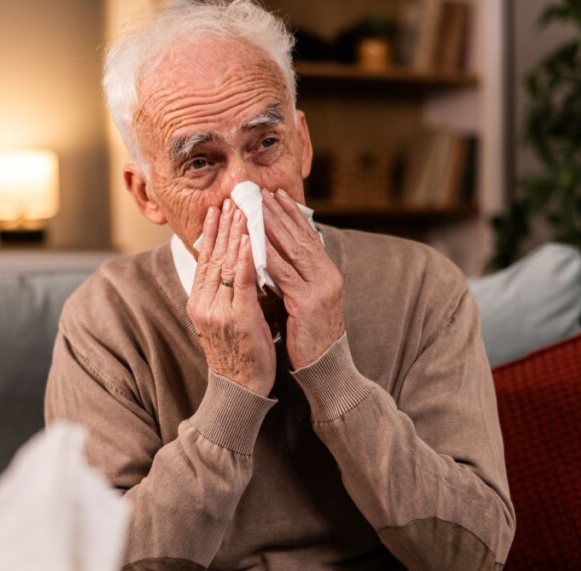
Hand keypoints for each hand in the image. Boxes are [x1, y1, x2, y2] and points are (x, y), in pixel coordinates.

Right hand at [187, 199, 275, 396]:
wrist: (240, 389)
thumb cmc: (239, 354)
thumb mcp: (227, 319)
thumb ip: (227, 294)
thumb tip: (236, 268)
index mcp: (199, 302)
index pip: (205, 259)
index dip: (212, 232)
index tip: (218, 209)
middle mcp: (203, 303)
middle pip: (212, 256)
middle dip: (223, 225)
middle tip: (231, 198)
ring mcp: (218, 310)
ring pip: (224, 263)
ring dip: (234, 232)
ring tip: (242, 208)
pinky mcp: (237, 318)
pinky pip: (241, 281)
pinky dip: (245, 257)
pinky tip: (250, 238)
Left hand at [262, 187, 345, 369]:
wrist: (326, 368)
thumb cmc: (309, 337)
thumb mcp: (303, 301)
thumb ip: (292, 279)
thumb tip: (271, 258)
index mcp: (327, 273)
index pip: (308, 236)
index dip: (292, 214)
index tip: (277, 194)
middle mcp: (327, 275)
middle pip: (300, 236)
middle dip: (280, 213)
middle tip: (261, 191)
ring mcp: (320, 288)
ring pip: (292, 249)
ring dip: (272, 226)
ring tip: (255, 207)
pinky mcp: (308, 303)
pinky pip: (284, 273)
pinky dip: (267, 255)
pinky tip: (253, 243)